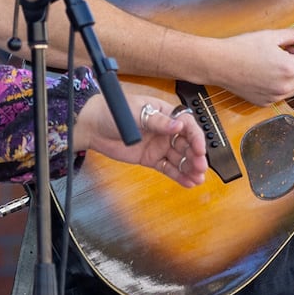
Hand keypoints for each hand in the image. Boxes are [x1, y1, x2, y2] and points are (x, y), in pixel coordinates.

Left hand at [73, 96, 208, 186]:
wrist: (93, 126)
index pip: (187, 125)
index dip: (196, 137)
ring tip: (198, 179)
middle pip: (186, 144)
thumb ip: (157, 121)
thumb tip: (178, 125)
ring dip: (190, 168)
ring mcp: (159, 145)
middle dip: (196, 156)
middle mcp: (166, 130)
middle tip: (201, 167)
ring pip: (179, 158)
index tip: (200, 149)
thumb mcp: (136, 113)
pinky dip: (178, 175)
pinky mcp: (151, 159)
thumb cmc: (113, 112)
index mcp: (165, 113)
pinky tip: (188, 182)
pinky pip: (168, 168)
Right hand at [201, 29, 293, 106]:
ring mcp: (275, 96)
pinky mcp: (266, 102)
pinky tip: (271, 71)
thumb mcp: (270, 36)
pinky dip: (284, 83)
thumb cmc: (240, 48)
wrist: (219, 64)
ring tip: (282, 61)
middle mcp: (284, 86)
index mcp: (288, 68)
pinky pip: (284, 93)